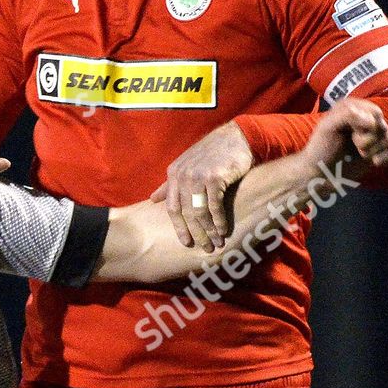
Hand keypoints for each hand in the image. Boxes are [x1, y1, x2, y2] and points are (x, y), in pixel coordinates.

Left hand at [149, 121, 253, 250]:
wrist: (234, 139)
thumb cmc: (211, 154)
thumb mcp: (186, 165)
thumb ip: (169, 184)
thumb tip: (152, 198)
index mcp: (174, 174)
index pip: (172, 207)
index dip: (179, 227)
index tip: (186, 243)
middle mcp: (183, 175)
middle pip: (186, 213)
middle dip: (196, 233)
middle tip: (205, 248)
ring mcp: (198, 176)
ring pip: (200, 212)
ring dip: (209, 230)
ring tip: (217, 242)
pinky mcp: (215, 177)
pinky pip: (215, 205)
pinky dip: (219, 220)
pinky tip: (224, 230)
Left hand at [305, 97, 387, 171]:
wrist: (323, 172)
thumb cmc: (322, 148)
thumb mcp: (328, 127)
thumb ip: (348, 115)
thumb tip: (372, 121)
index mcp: (353, 107)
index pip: (375, 112)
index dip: (366, 125)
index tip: (350, 133)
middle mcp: (365, 118)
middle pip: (383, 127)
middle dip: (369, 140)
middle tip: (354, 145)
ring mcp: (373, 135)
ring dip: (373, 151)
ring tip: (358, 153)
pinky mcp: (379, 151)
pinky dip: (384, 158)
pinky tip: (374, 162)